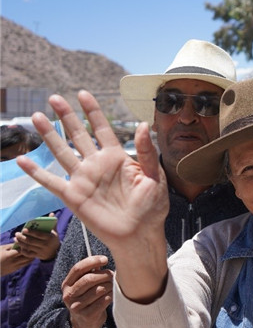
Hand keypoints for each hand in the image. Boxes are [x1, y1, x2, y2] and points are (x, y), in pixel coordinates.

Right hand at [0, 243, 33, 275]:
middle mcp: (13, 262)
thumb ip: (12, 245)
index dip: (27, 246)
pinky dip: (28, 260)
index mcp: (9, 255)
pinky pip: (24, 264)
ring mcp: (14, 267)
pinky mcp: (15, 270)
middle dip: (32, 251)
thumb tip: (21, 241)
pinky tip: (30, 255)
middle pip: (27, 256)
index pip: (22, 250)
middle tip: (35, 246)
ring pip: (27, 261)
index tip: (30, 242)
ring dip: (31, 256)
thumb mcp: (2, 248)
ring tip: (34, 250)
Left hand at [13, 223, 59, 260]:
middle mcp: (45, 244)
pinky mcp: (37, 256)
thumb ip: (52, 223)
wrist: (55, 253)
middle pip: (31, 241)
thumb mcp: (54, 232)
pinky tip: (19, 246)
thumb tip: (52, 213)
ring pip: (28, 247)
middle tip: (17, 234)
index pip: (38, 234)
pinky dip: (23, 250)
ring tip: (15, 239)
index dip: (30, 232)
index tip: (23, 229)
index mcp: (50, 237)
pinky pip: (28, 253)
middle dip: (22, 237)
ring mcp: (41, 251)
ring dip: (20, 243)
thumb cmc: (53, 239)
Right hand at [17, 91, 169, 302]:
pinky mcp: (74, 196)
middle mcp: (97, 164)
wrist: (140, 233)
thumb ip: (146, 151)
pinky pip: (51, 181)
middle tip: (54, 97)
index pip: (102, 128)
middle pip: (78, 134)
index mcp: (117, 157)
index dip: (93, 111)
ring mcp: (83, 179)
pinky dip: (36, 171)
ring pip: (62, 151)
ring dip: (49, 135)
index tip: (83, 94)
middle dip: (66, 116)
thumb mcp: (154, 175)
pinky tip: (23, 159)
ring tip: (37, 116)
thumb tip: (142, 124)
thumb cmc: (152, 207)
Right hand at [61, 255, 113, 327]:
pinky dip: (110, 295)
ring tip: (112, 285)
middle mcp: (68, 295)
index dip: (92, 261)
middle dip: (104, 275)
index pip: (78, 268)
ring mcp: (76, 307)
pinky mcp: (86, 315)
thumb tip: (103, 260)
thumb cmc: (87, 297)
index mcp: (67, 284)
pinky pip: (104, 300)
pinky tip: (110, 295)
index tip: (105, 259)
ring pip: (99, 289)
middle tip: (112, 275)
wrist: (84, 322)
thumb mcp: (83, 285)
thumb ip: (90, 272)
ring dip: (109, 285)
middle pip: (88, 279)